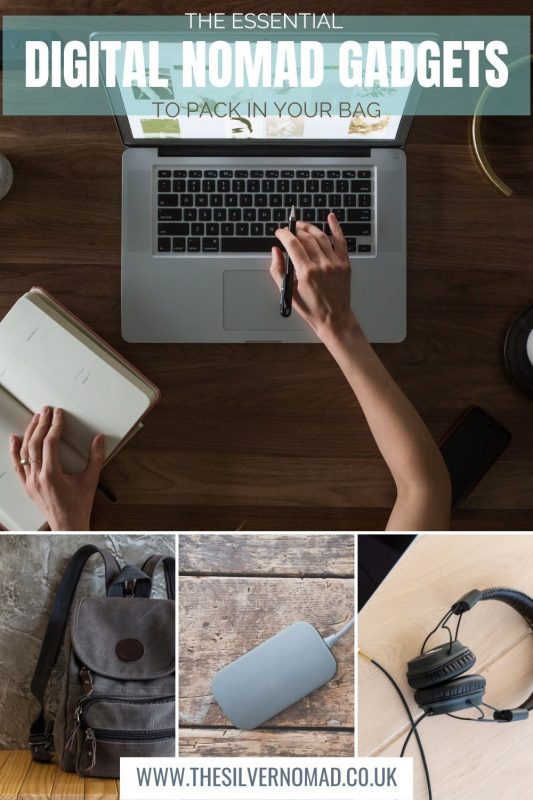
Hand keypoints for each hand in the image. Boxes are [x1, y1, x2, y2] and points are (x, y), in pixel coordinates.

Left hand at [9, 406, 104, 530]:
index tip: (58, 415)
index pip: (50, 443)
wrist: (67, 525)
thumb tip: (99, 439)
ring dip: (29, 433)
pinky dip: (14, 450)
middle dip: (40, 424)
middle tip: (46, 411)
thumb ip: (95, 458)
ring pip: (24, 452)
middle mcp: (37, 478)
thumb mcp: (91, 480)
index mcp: (52, 475)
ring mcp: (30, 482)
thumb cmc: (78, 506)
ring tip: (35, 419)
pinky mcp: (27, 485)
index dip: (55, 426)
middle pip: (35, 444)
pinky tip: (14, 438)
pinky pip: (17, 465)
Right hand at [270, 212, 356, 337]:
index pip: (292, 244)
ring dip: (309, 228)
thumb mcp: (288, 292)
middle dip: (295, 230)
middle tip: (289, 230)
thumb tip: (275, 251)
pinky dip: (336, 227)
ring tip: (301, 225)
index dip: (284, 234)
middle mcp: (322, 265)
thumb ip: (278, 270)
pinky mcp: (345, 264)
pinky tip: (331, 217)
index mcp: (306, 272)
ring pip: (321, 237)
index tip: (279, 232)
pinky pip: (341, 241)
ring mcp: (335, 263)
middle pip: (306, 238)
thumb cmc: (311, 308)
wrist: (334, 318)